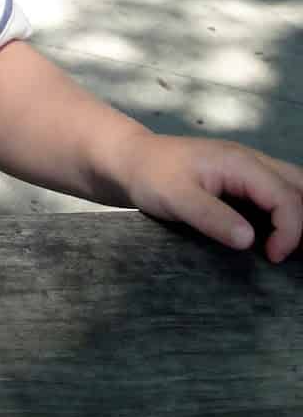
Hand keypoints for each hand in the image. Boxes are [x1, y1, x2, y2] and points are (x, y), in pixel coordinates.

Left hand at [117, 130, 302, 262]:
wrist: (131, 160)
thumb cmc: (151, 175)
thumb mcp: (175, 198)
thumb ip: (212, 217)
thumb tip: (250, 240)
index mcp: (241, 163)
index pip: (286, 197)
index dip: (290, 231)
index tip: (272, 257)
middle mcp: (252, 161)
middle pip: (300, 186)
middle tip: (295, 253)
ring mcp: (250, 169)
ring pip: (293, 187)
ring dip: (298, 215)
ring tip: (291, 248)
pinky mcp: (243, 180)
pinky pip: (278, 192)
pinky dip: (288, 213)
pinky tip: (279, 237)